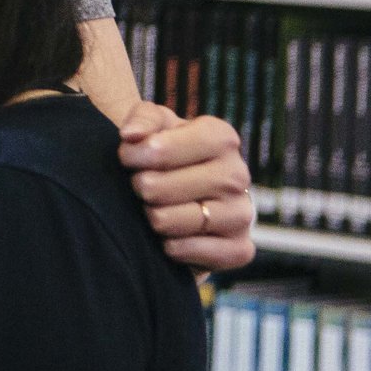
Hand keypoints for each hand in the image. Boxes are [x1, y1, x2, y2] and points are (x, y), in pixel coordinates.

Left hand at [120, 101, 255, 272]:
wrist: (187, 196)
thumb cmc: (167, 154)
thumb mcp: (155, 126)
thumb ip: (142, 118)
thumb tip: (131, 136)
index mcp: (220, 138)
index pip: (158, 149)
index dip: (133, 155)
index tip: (127, 157)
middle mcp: (237, 174)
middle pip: (157, 188)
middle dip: (140, 189)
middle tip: (143, 187)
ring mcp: (243, 213)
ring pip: (168, 221)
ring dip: (152, 218)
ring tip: (156, 209)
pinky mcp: (240, 248)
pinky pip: (191, 251)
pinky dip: (172, 248)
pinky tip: (169, 237)